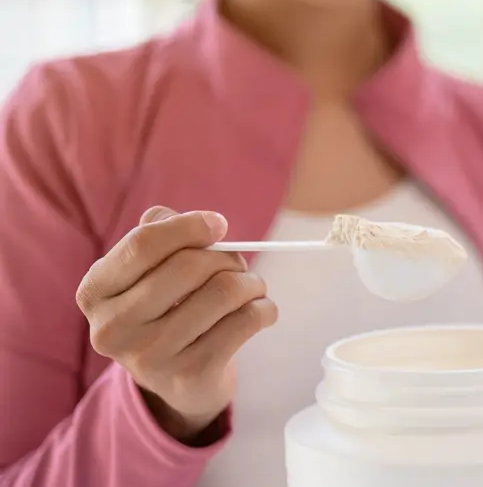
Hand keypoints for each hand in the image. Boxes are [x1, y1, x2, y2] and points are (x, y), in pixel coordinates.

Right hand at [76, 206, 277, 442]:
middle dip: (227, 257)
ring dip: (251, 282)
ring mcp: (150, 355)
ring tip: (252, 288)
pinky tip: (261, 311)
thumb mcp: (148, 272)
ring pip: (224, 292)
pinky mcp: (190, 374)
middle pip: (189, 266)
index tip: (219, 225)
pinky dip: (264, 309)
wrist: (178, 381)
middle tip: (238, 264)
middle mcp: (113, 327)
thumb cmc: (166, 310)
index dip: (189, 227)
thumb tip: (203, 223)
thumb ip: (161, 233)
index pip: (143, 244)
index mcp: (95, 292)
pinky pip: (245, 321)